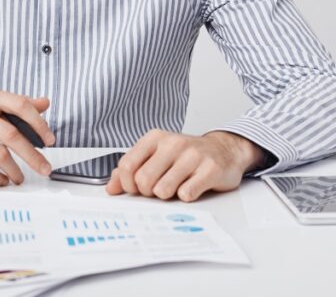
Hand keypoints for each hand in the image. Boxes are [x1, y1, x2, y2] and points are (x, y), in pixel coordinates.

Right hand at [0, 85, 55, 186]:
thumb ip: (17, 104)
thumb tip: (44, 103)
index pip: (19, 104)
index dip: (38, 123)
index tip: (49, 139)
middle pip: (10, 134)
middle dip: (32, 155)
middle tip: (44, 167)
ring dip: (14, 170)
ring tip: (20, 177)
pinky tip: (3, 180)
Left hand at [105, 130, 265, 201]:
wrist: (223, 150)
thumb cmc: (185, 156)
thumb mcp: (156, 156)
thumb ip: (132, 169)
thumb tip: (111, 188)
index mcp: (155, 138)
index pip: (127, 166)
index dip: (128, 184)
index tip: (136, 189)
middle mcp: (173, 143)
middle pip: (143, 180)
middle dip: (148, 192)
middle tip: (159, 189)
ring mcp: (193, 155)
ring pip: (163, 190)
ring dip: (167, 196)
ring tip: (176, 188)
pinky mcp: (211, 169)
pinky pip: (187, 194)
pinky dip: (186, 197)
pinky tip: (191, 188)